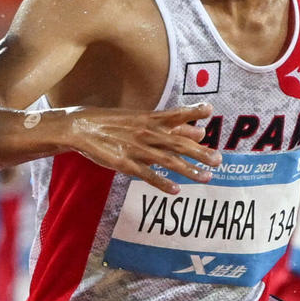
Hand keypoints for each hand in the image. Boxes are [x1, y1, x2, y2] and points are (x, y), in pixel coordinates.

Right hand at [62, 105, 216, 187]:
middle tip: (219, 160)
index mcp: (149, 118)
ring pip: (166, 160)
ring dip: (187, 170)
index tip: (210, 110)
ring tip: (206, 177)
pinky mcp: (123, 163)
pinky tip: (175, 190)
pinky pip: (145, 174)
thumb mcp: (139, 118)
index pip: (175, 114)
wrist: (80, 127)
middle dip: (199, 151)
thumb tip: (199, 129)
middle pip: (177, 142)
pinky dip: (160, 182)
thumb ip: (169, 124)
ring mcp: (135, 148)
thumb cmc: (111, 122)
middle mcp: (145, 132)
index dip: (192, 111)